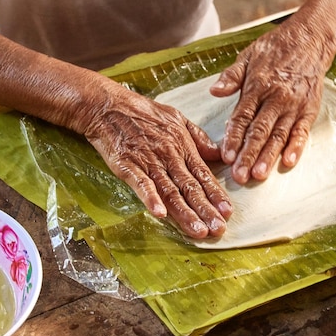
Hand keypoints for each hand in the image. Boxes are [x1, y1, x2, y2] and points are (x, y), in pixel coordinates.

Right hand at [82, 89, 232, 238]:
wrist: (108, 105)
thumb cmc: (143, 112)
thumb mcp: (177, 118)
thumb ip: (198, 138)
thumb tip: (218, 154)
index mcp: (182, 146)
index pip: (203, 174)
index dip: (215, 194)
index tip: (227, 212)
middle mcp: (168, 156)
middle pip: (190, 188)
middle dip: (205, 210)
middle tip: (219, 229)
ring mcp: (148, 162)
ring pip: (170, 191)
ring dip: (184, 212)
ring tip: (198, 230)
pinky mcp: (127, 166)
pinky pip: (141, 184)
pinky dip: (150, 199)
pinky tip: (160, 214)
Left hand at [210, 20, 329, 183]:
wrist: (309, 39)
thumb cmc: (274, 49)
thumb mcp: (247, 57)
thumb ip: (231, 77)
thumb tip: (214, 91)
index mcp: (257, 86)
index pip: (242, 117)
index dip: (233, 138)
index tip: (225, 157)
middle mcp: (275, 98)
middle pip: (259, 131)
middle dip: (248, 155)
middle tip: (240, 176)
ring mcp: (294, 105)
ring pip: (279, 135)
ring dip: (269, 156)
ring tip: (259, 175)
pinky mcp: (309, 109)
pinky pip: (302, 131)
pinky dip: (297, 147)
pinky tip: (289, 162)